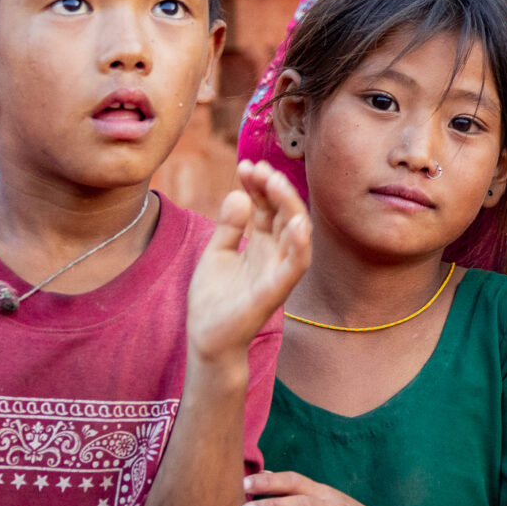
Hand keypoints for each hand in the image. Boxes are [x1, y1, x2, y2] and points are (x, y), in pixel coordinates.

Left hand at [187, 163, 311, 369]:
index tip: (246, 165)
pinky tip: (297, 225)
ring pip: (296, 234)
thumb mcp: (217, 253)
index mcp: (262, 244)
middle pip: (285, 213)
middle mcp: (275, 254)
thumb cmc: (214, 300)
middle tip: (259, 168)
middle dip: (275, 188)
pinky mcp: (274, 291)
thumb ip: (229, 225)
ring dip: (290, 206)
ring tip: (276, 182)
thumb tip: (238, 193)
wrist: (206, 340)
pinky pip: (294, 267)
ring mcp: (277, 272)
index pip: (268, 206)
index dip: (260, 184)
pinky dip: (300, 246)